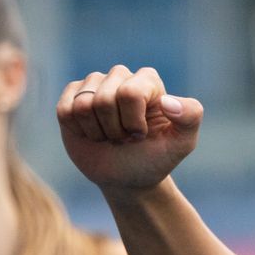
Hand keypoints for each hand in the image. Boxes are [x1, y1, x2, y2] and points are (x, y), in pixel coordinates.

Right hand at [57, 65, 202, 191]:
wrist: (127, 178)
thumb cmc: (155, 158)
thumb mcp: (181, 143)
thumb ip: (190, 117)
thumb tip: (168, 101)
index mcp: (148, 80)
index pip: (129, 94)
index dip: (132, 123)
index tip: (141, 135)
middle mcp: (121, 76)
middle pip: (104, 100)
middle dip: (114, 129)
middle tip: (124, 138)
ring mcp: (94, 84)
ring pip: (83, 105)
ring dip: (96, 131)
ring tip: (109, 136)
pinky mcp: (72, 96)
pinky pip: (65, 110)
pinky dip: (77, 130)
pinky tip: (90, 133)